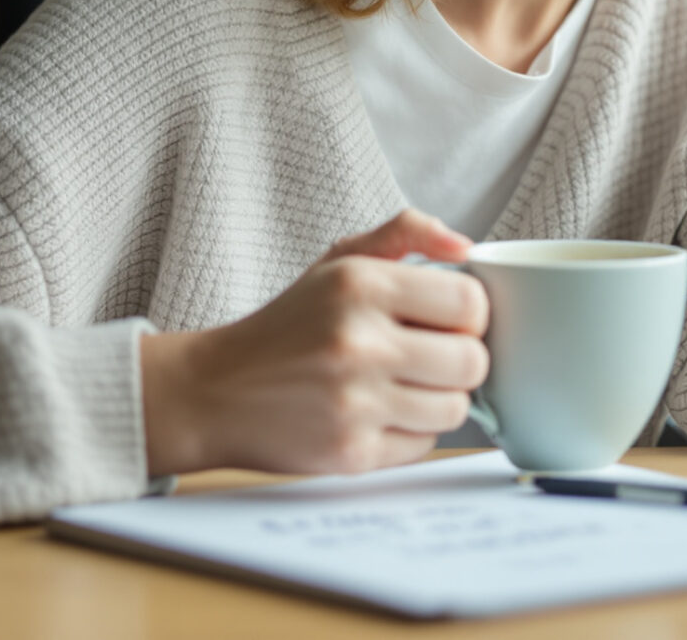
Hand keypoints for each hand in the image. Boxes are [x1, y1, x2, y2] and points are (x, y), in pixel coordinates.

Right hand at [139, 210, 488, 476]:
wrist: (214, 391)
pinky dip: (409, 432)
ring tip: (400, 385)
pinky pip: (423, 445)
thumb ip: (405, 233)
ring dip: (437, 399)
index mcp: (360, 284)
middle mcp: (358, 342)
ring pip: (455, 408)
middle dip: (458, 360)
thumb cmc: (288, 324)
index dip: (468, 315)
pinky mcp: (350, 453)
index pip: (471, 304)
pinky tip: (376, 414)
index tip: (445, 321)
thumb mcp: (337, 261)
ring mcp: (354, 403)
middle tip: (427, 357)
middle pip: (472, 363)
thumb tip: (466, 245)